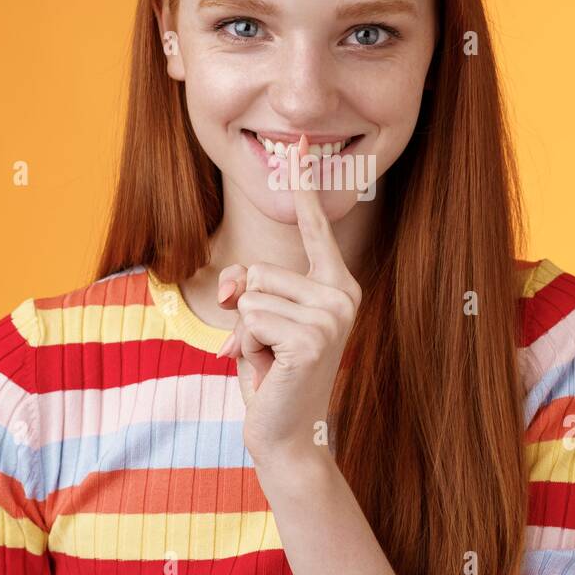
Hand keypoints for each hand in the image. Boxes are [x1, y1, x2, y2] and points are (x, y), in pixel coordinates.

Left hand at [214, 133, 362, 462]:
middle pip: (257, 271)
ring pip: (249, 296)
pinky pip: (249, 319)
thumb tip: (232, 286)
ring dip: (244, 334)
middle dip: (243, 311)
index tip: (297, 140)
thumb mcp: (255, 321)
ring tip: (271, 361)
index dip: (302, 185)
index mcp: (336, 284)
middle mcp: (343, 294)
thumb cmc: (272, 375)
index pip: (313, 227)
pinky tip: (271, 371)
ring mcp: (332, 316)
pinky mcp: (312, 338)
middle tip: (267, 347)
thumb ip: (246, 289)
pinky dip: (245, 348)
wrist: (286, 434)